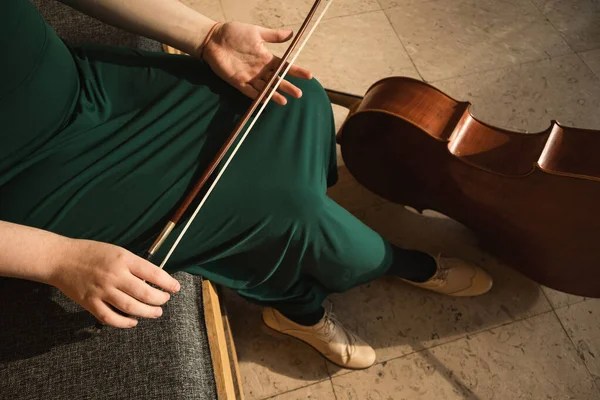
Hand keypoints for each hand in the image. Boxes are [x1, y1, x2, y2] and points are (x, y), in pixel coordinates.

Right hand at [49, 239, 180, 327]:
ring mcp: (101, 290)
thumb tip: (153, 280)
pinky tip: (133, 321)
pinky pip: (110, 318)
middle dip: (160, 299)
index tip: (175, 287)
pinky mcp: (89, 303)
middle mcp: (114, 275)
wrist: (61, 259)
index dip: (168, 282)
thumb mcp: (117, 251)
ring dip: (147, 312)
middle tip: (165, 300)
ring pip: (131, 307)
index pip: (153, 273)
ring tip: (156, 312)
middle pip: (145, 293)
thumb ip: (134, 265)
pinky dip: (124, 323)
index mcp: (123, 259)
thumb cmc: (91, 253)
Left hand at [200, 21, 312, 105]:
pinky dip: (257, 96)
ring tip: (284, 100)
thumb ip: (273, 36)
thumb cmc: (234, 33)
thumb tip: (291, 33)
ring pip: (265, 88)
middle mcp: (260, 69)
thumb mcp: (256, 32)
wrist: (213, 38)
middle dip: (287, 86)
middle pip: (277, 80)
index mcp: (266, 58)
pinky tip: (266, 100)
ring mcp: (249, 76)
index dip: (296, 71)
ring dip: (274, 94)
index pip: (284, 66)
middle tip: (299, 94)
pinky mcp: (238, 82)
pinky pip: (250, 91)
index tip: (309, 75)